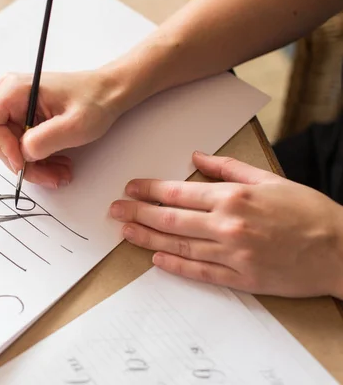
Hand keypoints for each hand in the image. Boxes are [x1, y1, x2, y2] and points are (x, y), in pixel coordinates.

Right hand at [0, 71, 123, 188]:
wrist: (108, 93)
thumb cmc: (95, 101)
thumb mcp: (74, 125)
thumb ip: (43, 141)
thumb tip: (21, 155)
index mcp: (13, 90)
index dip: (1, 148)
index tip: (27, 160)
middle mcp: (8, 97)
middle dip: (24, 165)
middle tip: (53, 176)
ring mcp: (14, 108)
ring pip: (10, 150)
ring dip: (34, 166)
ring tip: (61, 172)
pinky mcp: (23, 118)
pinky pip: (21, 147)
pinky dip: (39, 160)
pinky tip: (58, 164)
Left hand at [109, 151, 342, 298]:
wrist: (340, 249)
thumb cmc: (307, 211)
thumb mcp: (268, 178)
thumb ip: (227, 168)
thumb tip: (196, 155)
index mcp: (233, 197)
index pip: (178, 192)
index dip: (149, 190)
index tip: (130, 188)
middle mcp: (228, 224)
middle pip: (170, 219)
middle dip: (137, 213)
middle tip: (114, 210)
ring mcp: (233, 253)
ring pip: (179, 245)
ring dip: (147, 239)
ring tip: (125, 232)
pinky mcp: (242, 277)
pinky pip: (200, 272)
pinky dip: (175, 266)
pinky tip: (156, 260)